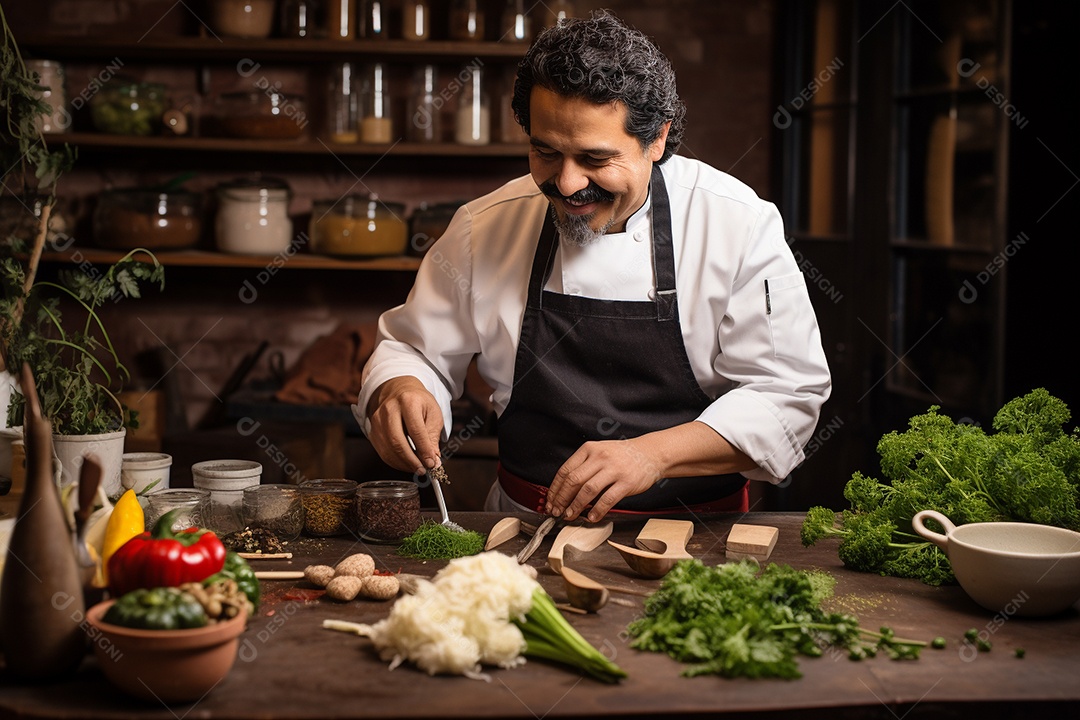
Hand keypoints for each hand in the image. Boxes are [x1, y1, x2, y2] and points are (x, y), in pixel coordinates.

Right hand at [365, 376, 442, 473]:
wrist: (399, 390)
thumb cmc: (418, 402)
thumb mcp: (433, 413)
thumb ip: (433, 436)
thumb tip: (433, 460)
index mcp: (408, 401)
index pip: (415, 430)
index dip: (424, 449)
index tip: (432, 463)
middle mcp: (389, 409)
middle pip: (397, 440)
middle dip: (411, 460)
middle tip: (423, 470)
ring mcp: (377, 419)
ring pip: (388, 448)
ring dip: (403, 463)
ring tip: (416, 468)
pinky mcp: (372, 430)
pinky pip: (382, 451)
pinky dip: (395, 462)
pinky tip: (405, 464)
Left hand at [544, 422, 756, 521]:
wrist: (650, 453)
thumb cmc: (621, 456)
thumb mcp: (599, 452)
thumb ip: (583, 467)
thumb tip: (563, 491)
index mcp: (589, 449)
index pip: (565, 471)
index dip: (555, 489)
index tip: (550, 502)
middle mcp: (600, 457)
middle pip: (573, 481)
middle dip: (561, 500)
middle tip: (556, 512)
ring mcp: (614, 469)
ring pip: (588, 491)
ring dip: (576, 507)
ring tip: (570, 516)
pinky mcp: (626, 482)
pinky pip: (607, 499)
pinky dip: (597, 511)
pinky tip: (592, 518)